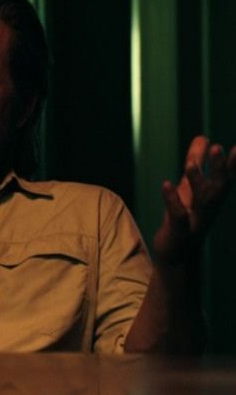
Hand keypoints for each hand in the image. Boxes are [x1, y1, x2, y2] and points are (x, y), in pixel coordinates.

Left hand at [153, 136, 235, 263]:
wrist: (177, 257)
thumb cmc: (185, 217)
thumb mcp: (189, 187)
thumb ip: (195, 161)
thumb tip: (202, 137)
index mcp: (213, 198)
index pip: (226, 178)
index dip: (232, 164)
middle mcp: (209, 209)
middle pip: (218, 187)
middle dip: (219, 168)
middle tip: (218, 147)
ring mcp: (196, 221)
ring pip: (202, 201)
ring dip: (198, 182)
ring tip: (190, 164)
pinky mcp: (179, 232)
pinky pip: (178, 216)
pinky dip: (173, 200)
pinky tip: (166, 184)